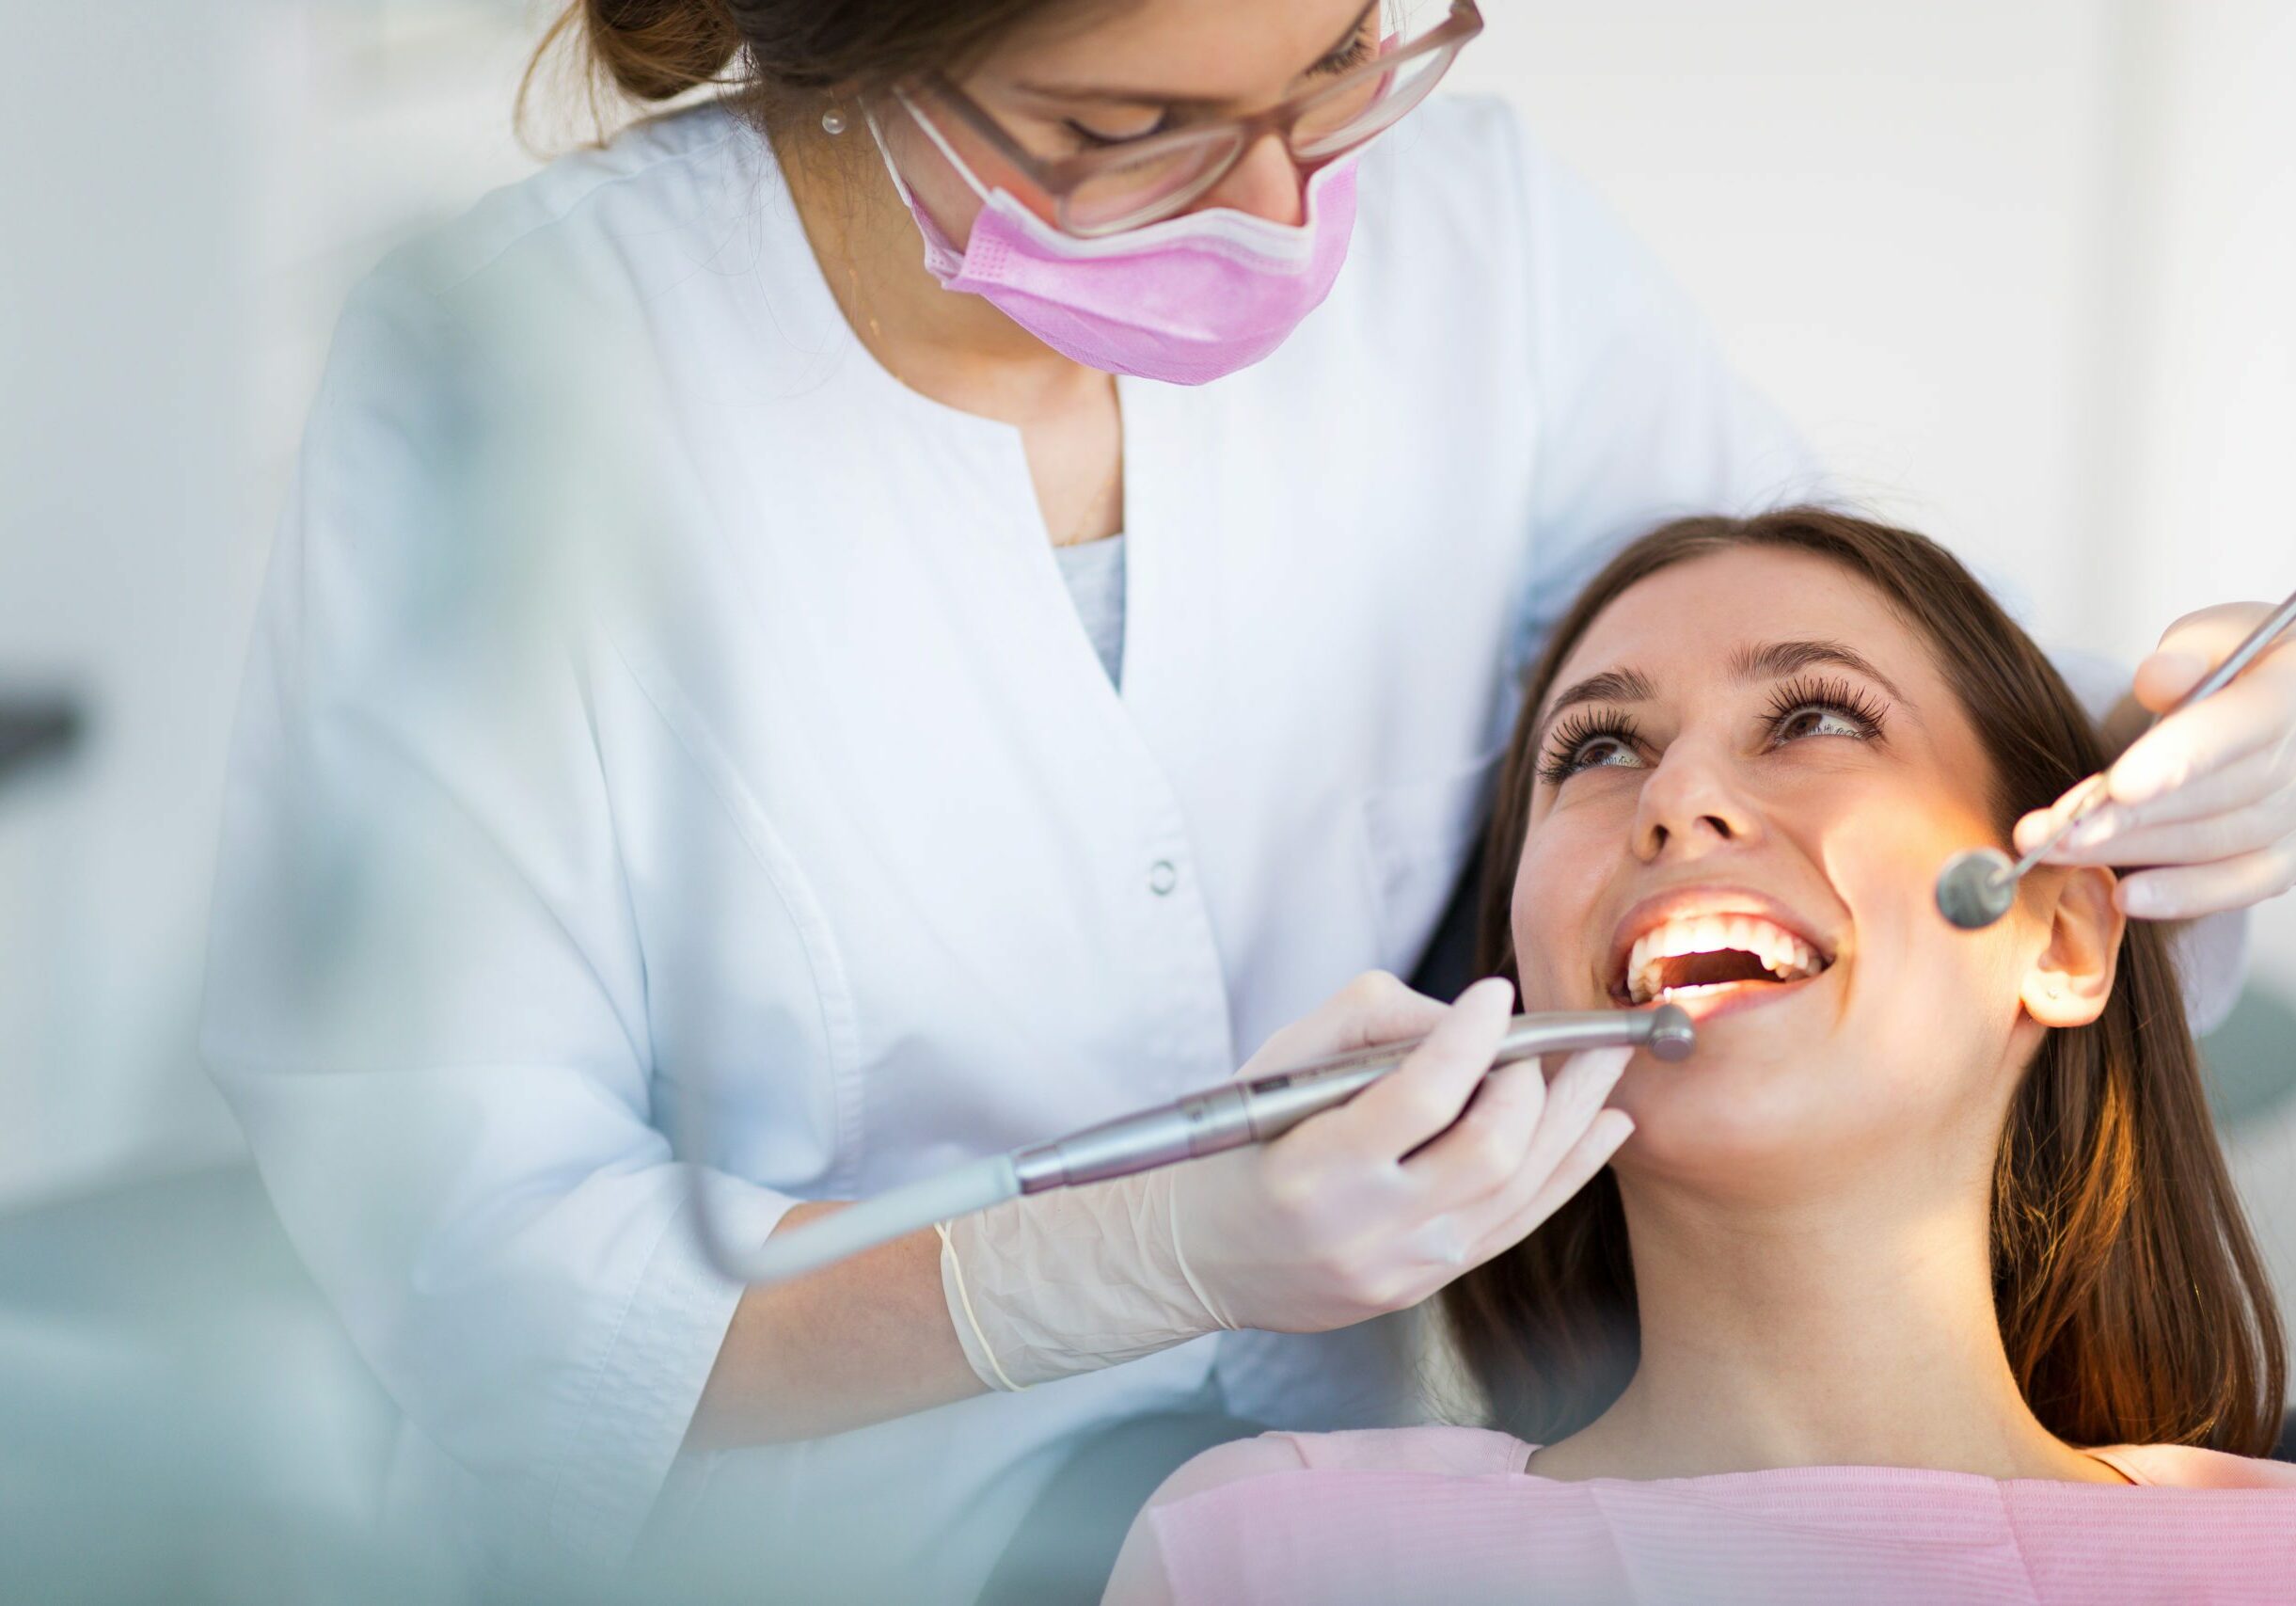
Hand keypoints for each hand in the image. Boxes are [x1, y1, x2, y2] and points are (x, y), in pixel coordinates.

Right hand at [1169, 972, 1632, 1333]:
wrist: (1202, 1254)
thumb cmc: (1241, 1143)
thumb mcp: (1280, 1062)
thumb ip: (1371, 1022)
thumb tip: (1467, 1020)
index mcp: (1314, 1170)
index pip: (1420, 1098)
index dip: (1471, 1040)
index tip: (1495, 994)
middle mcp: (1366, 1229)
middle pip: (1489, 1150)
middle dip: (1534, 1082)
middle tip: (1544, 1039)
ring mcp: (1404, 1267)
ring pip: (1519, 1189)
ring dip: (1573, 1118)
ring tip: (1607, 1063)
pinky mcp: (1427, 1285)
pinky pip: (1518, 1224)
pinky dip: (1570, 1170)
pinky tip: (1603, 1127)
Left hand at [2020, 601, 2295, 918]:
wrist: (2268, 696)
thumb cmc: (2229, 663)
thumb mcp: (2211, 637)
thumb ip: (2184, 655)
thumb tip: (2158, 678)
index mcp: (2289, 692)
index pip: (2237, 729)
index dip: (2178, 760)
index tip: (2118, 787)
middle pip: (2215, 795)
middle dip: (2127, 817)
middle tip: (2053, 831)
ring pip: (2216, 841)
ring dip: (2131, 852)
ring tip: (2056, 851)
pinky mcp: (2287, 852)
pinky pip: (2242, 882)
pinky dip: (2185, 894)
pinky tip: (2125, 896)